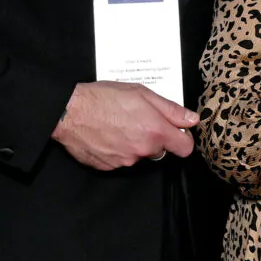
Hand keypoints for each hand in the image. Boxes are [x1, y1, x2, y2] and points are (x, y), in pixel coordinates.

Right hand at [53, 81, 197, 169]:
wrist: (69, 111)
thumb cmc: (103, 98)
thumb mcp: (142, 93)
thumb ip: (170, 109)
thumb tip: (192, 119)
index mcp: (155, 131)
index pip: (185, 148)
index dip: (182, 139)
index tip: (176, 132)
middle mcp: (142, 150)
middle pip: (159, 151)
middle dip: (153, 138)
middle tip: (137, 120)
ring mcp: (125, 161)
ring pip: (138, 155)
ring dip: (133, 144)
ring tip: (117, 125)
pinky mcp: (108, 167)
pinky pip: (120, 160)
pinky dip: (116, 150)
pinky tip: (106, 135)